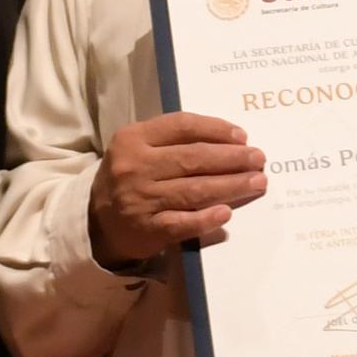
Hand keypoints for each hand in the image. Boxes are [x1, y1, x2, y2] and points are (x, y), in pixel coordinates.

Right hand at [90, 110, 265, 267]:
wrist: (97, 222)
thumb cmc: (129, 178)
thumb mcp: (138, 149)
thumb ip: (172, 141)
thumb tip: (229, 141)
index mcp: (133, 138)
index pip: (182, 126)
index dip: (216, 129)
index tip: (242, 137)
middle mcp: (135, 166)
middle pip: (193, 158)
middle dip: (232, 158)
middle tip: (259, 159)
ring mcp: (140, 199)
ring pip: (193, 190)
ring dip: (230, 185)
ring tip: (256, 182)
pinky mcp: (146, 229)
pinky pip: (181, 223)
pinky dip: (205, 218)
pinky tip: (226, 213)